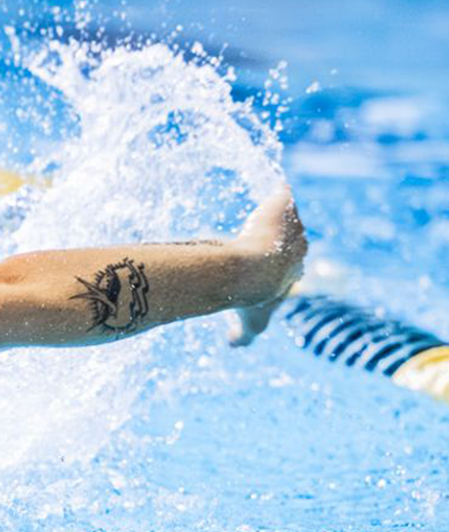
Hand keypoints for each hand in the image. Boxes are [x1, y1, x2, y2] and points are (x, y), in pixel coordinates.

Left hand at [227, 185, 305, 346]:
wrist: (248, 271)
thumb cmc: (250, 297)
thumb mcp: (252, 325)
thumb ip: (243, 337)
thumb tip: (232, 342)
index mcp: (295, 269)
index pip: (291, 262)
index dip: (277, 260)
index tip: (264, 258)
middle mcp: (300, 247)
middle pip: (292, 237)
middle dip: (280, 234)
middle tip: (263, 233)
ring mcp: (294, 225)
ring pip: (288, 216)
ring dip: (278, 213)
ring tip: (265, 209)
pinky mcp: (285, 205)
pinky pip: (284, 195)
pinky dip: (281, 193)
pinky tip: (275, 189)